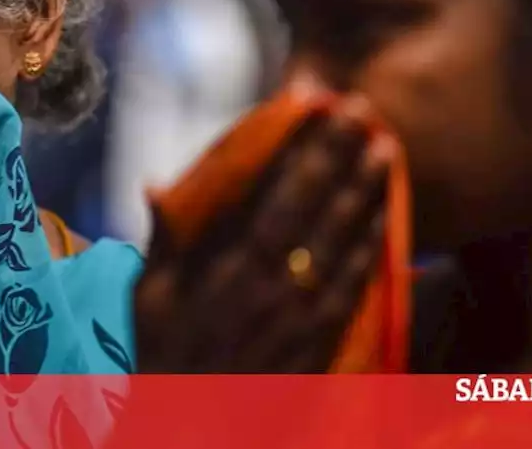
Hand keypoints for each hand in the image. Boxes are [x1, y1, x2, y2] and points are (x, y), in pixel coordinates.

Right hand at [133, 95, 394, 372]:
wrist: (187, 428)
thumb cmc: (158, 358)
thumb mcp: (146, 297)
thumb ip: (161, 240)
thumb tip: (156, 185)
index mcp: (226, 273)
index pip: (275, 201)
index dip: (302, 155)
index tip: (318, 113)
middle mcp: (270, 292)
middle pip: (316, 215)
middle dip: (341, 161)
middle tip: (365, 114)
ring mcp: (299, 321)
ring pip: (343, 248)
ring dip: (365, 197)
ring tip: (384, 153)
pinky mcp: (317, 347)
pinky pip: (352, 292)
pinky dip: (369, 252)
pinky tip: (382, 221)